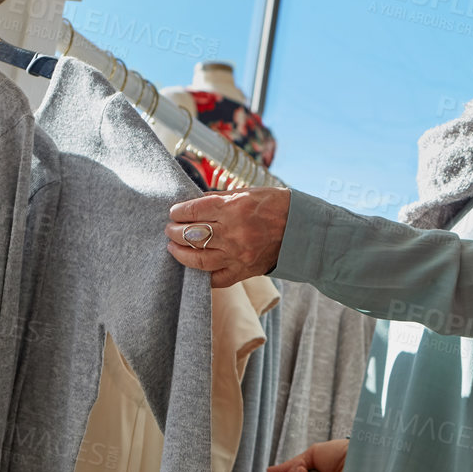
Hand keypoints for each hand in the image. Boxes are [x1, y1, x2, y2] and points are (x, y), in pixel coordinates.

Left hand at [164, 187, 290, 287]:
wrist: (303, 229)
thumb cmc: (275, 205)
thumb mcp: (247, 192)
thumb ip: (218, 199)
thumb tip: (193, 204)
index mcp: (235, 208)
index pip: (194, 211)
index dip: (179, 212)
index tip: (174, 212)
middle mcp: (234, 233)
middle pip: (191, 234)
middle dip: (175, 231)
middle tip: (170, 229)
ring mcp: (238, 255)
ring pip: (198, 259)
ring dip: (180, 253)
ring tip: (174, 246)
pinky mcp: (243, 271)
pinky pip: (215, 278)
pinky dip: (201, 273)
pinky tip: (193, 266)